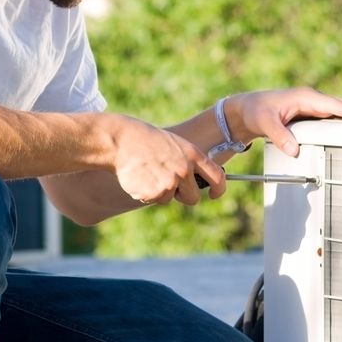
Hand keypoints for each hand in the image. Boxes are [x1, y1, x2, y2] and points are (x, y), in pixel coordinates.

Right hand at [109, 115, 226, 205]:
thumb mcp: (176, 145)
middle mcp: (184, 170)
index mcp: (193, 155)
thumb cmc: (149, 141)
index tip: (214, 194)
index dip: (219, 189)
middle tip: (170, 185)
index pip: (217, 177)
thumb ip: (189, 162)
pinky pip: (153, 200)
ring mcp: (169, 183)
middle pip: (193, 197)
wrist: (123, 141)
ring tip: (149, 172)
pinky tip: (140, 177)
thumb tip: (197, 183)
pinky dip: (146, 193)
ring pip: (169, 199)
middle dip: (184, 196)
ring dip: (160, 191)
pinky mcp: (153, 193)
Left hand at [227, 87, 341, 156]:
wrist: (249, 109)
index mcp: (305, 97)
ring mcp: (316, 106)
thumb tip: (294, 150)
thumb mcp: (264, 123)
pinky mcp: (316, 114)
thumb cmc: (256, 112)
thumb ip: (279, 136)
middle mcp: (314, 99)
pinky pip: (339, 115)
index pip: (332, 104)